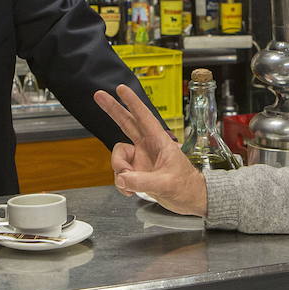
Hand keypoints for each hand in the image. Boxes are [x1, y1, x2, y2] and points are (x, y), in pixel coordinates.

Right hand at [93, 84, 207, 216]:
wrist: (190, 200)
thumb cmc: (187, 186)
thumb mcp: (167, 183)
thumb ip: (143, 181)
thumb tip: (123, 179)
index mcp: (160, 141)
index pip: (144, 117)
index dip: (132, 102)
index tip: (121, 89)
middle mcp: (148, 147)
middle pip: (126, 123)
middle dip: (112, 109)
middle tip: (98, 95)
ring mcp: (141, 159)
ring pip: (119, 156)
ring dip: (119, 170)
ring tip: (130, 184)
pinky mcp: (137, 172)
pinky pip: (120, 174)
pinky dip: (122, 184)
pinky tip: (131, 192)